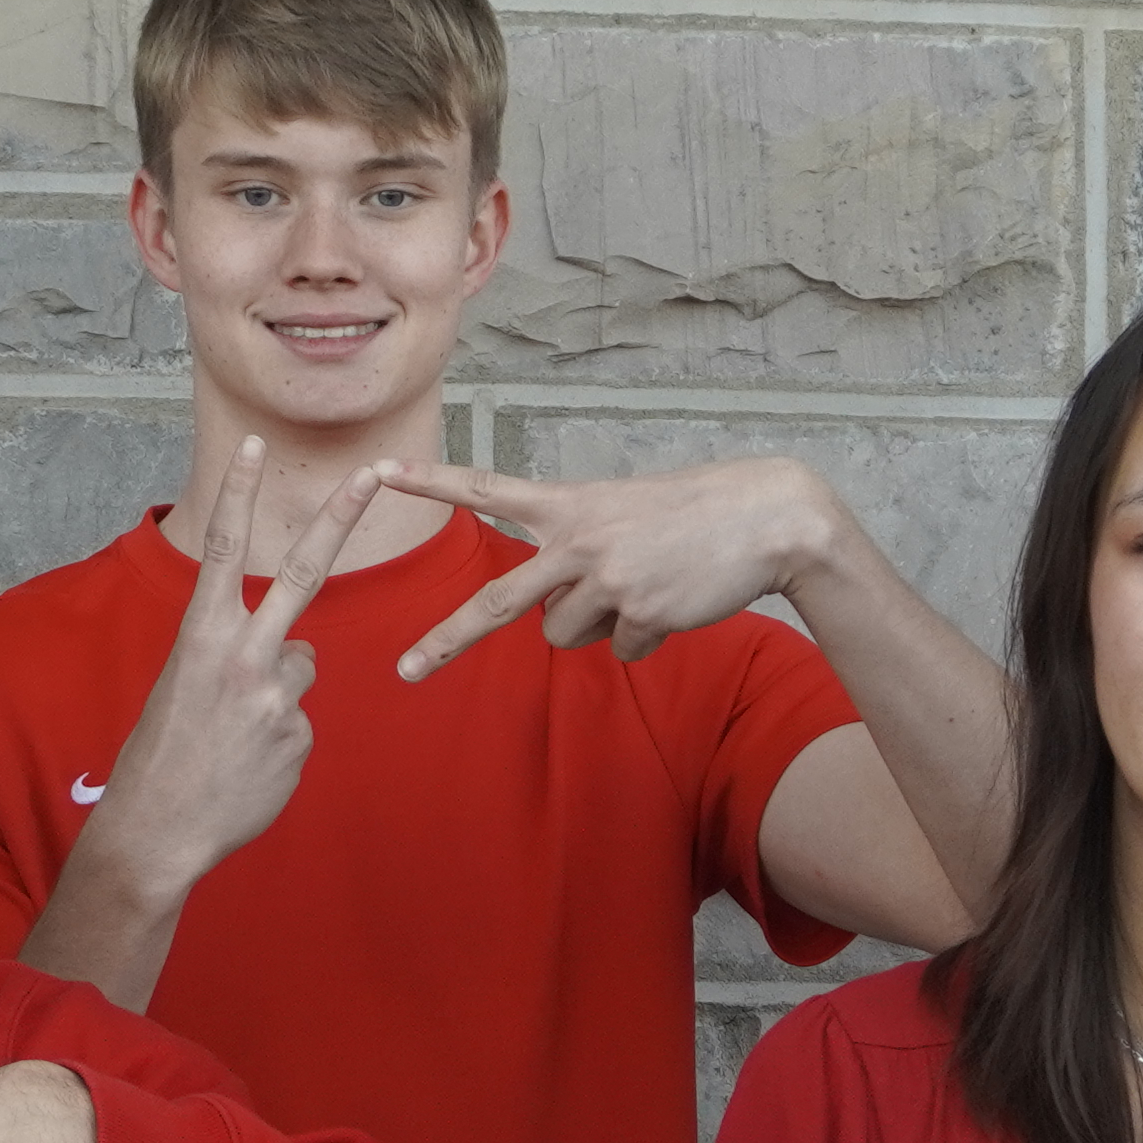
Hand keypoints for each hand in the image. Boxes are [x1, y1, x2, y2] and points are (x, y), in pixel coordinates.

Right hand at [83, 440, 370, 899]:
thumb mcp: (185, 687)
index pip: (222, 549)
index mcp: (199, 636)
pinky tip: (247, 766)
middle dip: (339, 516)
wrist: (159, 830)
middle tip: (374, 469)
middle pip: (304, 571)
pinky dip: (277, 739)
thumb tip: (297, 655)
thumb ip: (239, 656)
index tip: (256, 446)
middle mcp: (243, 655)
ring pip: (301, 666)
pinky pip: (299, 722)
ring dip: (276, 691)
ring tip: (233, 736)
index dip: (240, 495)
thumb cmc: (163, 754)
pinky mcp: (300, 736)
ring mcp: (277, 696)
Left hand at [379, 453, 840, 680]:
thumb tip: (556, 621)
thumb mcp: (621, 514)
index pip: (485, 489)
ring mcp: (606, 578)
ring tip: (645, 585)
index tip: (377, 470)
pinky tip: (675, 601)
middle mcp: (577, 540)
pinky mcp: (638, 611)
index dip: (430, 482)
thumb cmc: (693, 515)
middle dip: (446, 642)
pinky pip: (621, 649)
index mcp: (568, 505)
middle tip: (404, 672)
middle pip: (496, 603)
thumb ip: (576, 553)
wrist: (766, 518)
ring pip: (565, 636)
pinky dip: (646, 636)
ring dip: (598, 625)